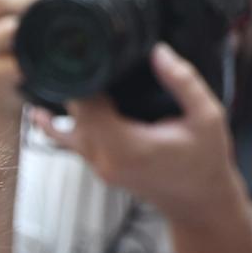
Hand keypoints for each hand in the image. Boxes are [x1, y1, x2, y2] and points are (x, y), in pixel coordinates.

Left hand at [32, 43, 245, 226]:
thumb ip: (183, 82)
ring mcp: (96, 165)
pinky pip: (70, 141)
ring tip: (54, 70)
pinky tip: (44, 108)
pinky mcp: (97, 166)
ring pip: (63, 128)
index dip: (83, 76)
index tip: (84, 50)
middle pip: (73, 112)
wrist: (199, 202)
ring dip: (65, 101)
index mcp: (125, 146)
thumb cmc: (205, 160)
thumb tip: (158, 51)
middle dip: (75, 83)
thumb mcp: (207, 117)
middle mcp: (103, 158)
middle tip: (77, 51)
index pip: (86, 104)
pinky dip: (61, 122)